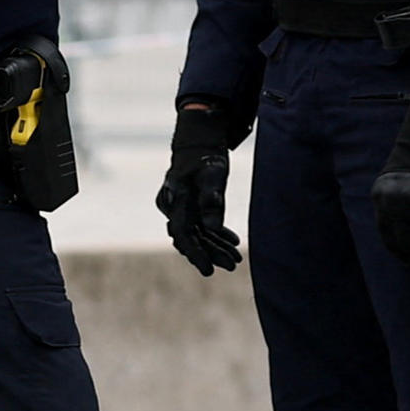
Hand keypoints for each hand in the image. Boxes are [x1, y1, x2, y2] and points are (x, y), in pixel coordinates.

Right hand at [158, 100, 247, 277]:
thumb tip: (212, 228)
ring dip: (215, 246)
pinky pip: (201, 225)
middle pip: (191, 237)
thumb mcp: (213, 173)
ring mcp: (180, 207)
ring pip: (197, 233)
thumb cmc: (206, 155)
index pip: (183, 233)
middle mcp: (173, 206)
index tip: (208, 270)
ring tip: (236, 259)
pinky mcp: (189, 207)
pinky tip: (233, 242)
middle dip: (211, 253)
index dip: (196, 253)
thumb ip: (211, 200)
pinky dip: (216, 234)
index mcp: (175, 198)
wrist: (199, 140)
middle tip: (233, 266)